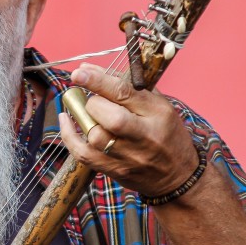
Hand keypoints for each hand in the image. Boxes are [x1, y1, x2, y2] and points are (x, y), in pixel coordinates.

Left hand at [58, 63, 198, 197]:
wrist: (178, 175)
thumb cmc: (166, 133)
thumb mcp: (159, 105)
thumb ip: (128, 86)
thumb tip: (89, 69)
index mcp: (157, 113)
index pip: (124, 93)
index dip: (98, 81)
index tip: (79, 72)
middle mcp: (144, 135)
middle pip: (111, 117)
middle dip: (93, 103)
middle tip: (93, 100)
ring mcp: (129, 156)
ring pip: (96, 136)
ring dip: (83, 119)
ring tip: (84, 111)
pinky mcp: (115, 170)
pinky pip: (84, 154)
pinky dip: (70, 136)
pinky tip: (67, 121)